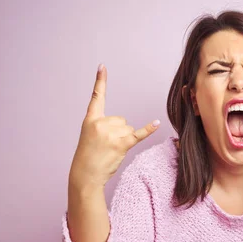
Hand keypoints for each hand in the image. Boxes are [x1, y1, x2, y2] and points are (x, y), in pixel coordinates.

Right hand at [69, 63, 159, 187]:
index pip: (96, 97)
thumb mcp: (90, 136)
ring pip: (128, 128)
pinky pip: (138, 134)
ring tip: (110, 150)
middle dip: (118, 132)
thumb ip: (104, 126)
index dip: (100, 81)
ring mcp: (111, 133)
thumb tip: (125, 126)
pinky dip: (149, 129)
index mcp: (91, 120)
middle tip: (106, 145)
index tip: (102, 66)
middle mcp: (101, 123)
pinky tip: (157, 122)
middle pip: (121, 119)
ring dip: (124, 139)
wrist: (85, 174)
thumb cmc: (89, 157)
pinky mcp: (122, 143)